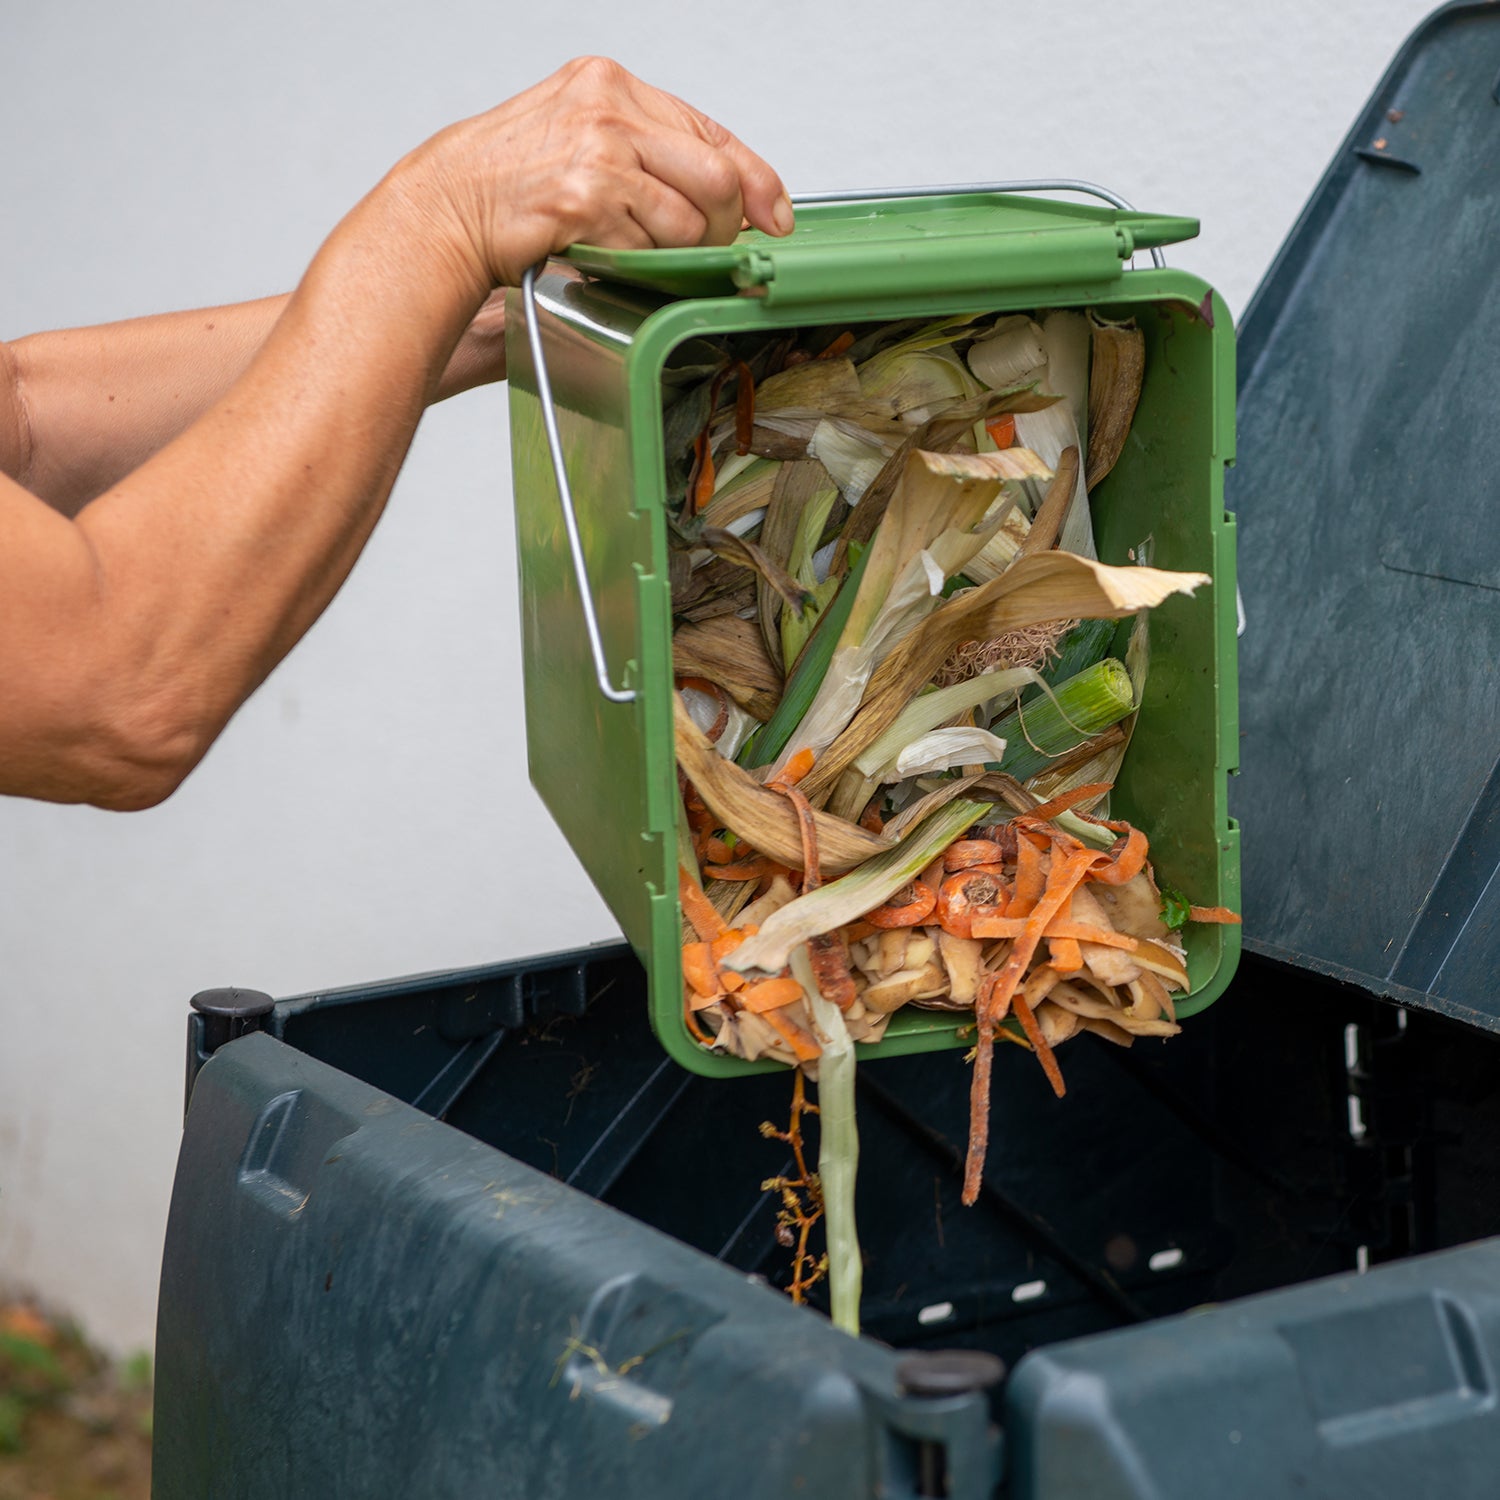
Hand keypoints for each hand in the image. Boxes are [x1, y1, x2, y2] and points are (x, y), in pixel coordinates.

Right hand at [389, 56, 792, 294]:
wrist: (446, 208)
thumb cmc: (508, 185)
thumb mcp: (578, 139)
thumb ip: (646, 152)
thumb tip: (721, 195)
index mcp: (610, 85)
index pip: (712, 131)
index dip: (757, 180)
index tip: (774, 216)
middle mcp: (608, 108)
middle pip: (718, 175)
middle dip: (725, 227)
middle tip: (707, 250)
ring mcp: (598, 151)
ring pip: (690, 219)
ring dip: (676, 254)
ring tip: (634, 252)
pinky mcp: (587, 198)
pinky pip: (650, 247)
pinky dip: (639, 264)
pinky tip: (604, 255)